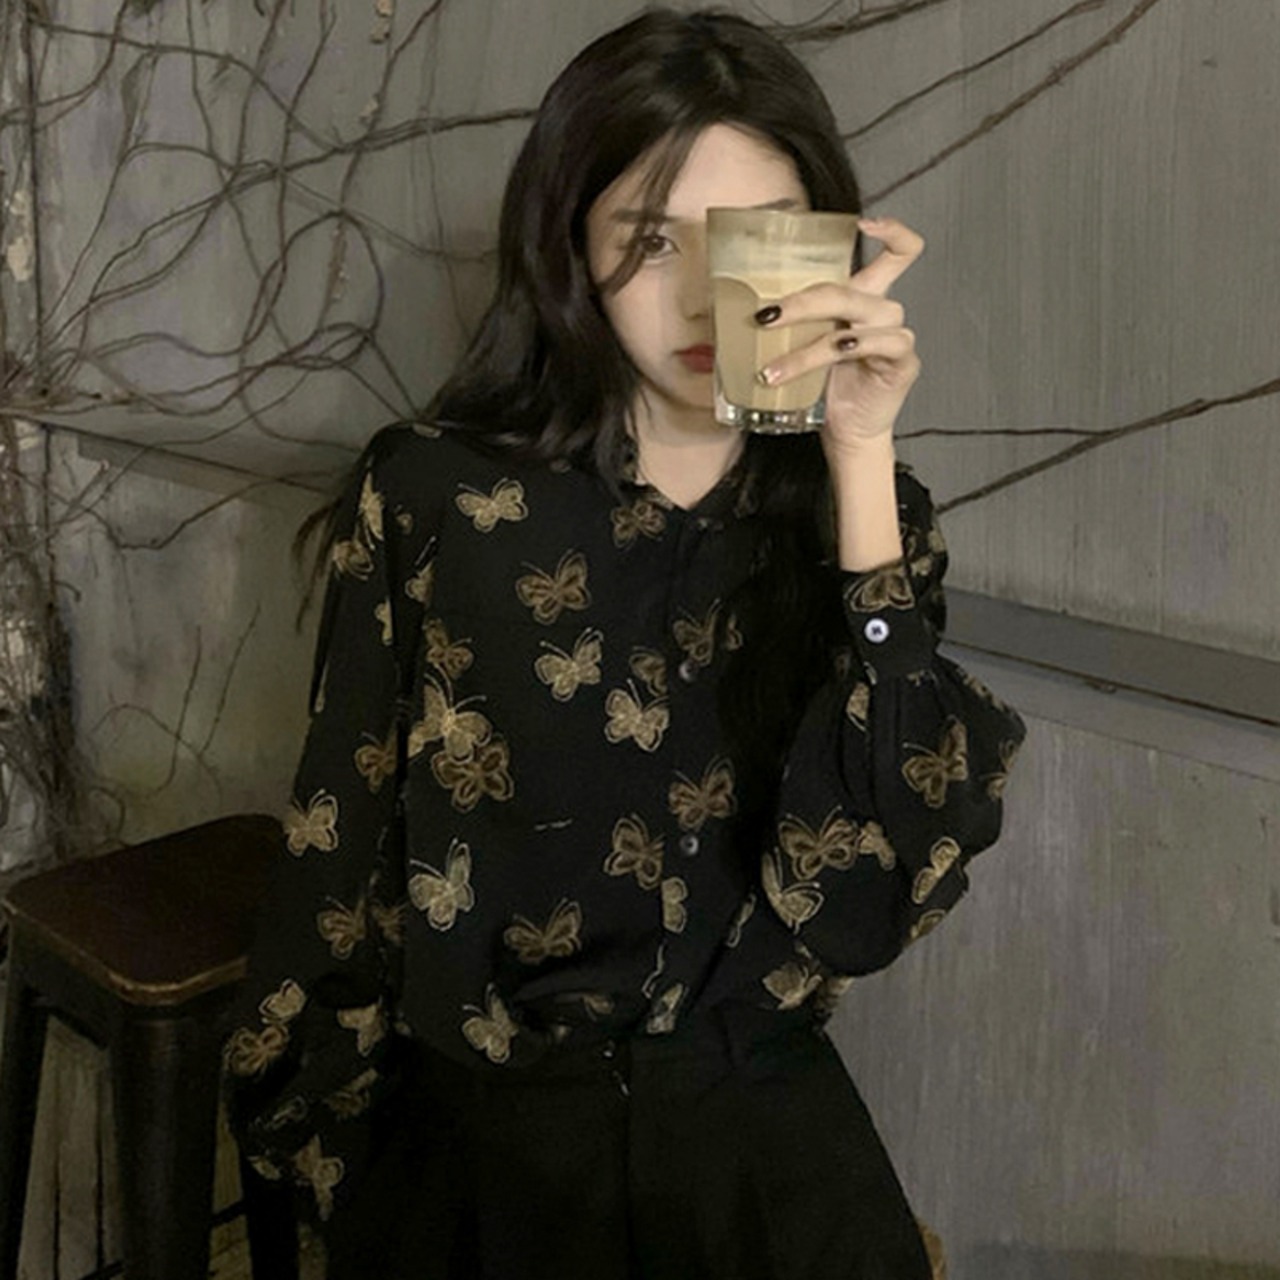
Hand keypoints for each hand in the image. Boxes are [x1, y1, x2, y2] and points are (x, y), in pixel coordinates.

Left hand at [754, 215, 923, 452]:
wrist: (847, 432)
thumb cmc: (826, 388)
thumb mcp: (804, 345)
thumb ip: (790, 321)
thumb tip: (727, 305)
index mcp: (864, 298)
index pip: (899, 253)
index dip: (891, 230)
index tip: (862, 223)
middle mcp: (883, 311)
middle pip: (846, 288)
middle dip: (798, 303)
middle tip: (763, 319)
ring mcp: (895, 335)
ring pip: (852, 319)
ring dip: (806, 347)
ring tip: (771, 370)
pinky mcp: (901, 362)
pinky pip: (874, 345)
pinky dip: (837, 355)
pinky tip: (812, 370)